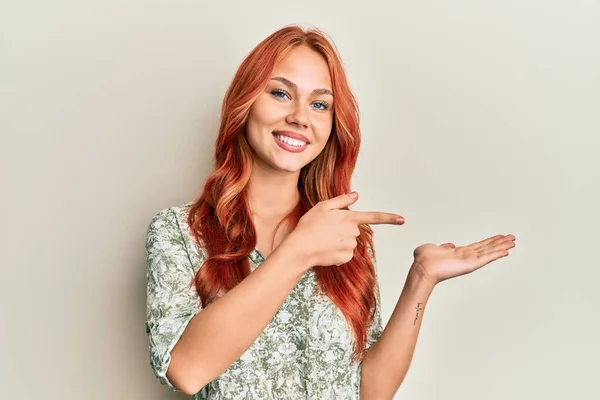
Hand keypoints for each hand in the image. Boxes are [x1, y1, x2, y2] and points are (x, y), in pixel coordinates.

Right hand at [287, 192, 403, 268]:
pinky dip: (336, 252)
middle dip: (343, 229)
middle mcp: (353, 233)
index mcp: (350, 218)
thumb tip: (356, 195)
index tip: (402, 219)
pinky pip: (344, 254)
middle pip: (354, 230)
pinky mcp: (345, 258)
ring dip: (339, 241)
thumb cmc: (309, 226)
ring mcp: (350, 246)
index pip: (373, 217)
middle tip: (325, 229)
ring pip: (348, 242)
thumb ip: (341, 201)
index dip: (389, 218)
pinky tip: (325, 249)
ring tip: (323, 239)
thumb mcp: (323, 207)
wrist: (300, 248)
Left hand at [411, 234, 515, 284]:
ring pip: (489, 252)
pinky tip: (507, 250)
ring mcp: (470, 260)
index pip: (477, 246)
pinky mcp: (471, 264)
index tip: (497, 238)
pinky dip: (497, 253)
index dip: (488, 242)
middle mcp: (466, 257)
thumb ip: (442, 246)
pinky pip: (487, 257)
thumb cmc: (424, 260)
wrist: (423, 267)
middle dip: (499, 243)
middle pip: (487, 248)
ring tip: (513, 241)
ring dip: (502, 246)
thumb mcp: (433, 248)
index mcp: (458, 253)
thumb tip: (449, 245)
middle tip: (511, 238)